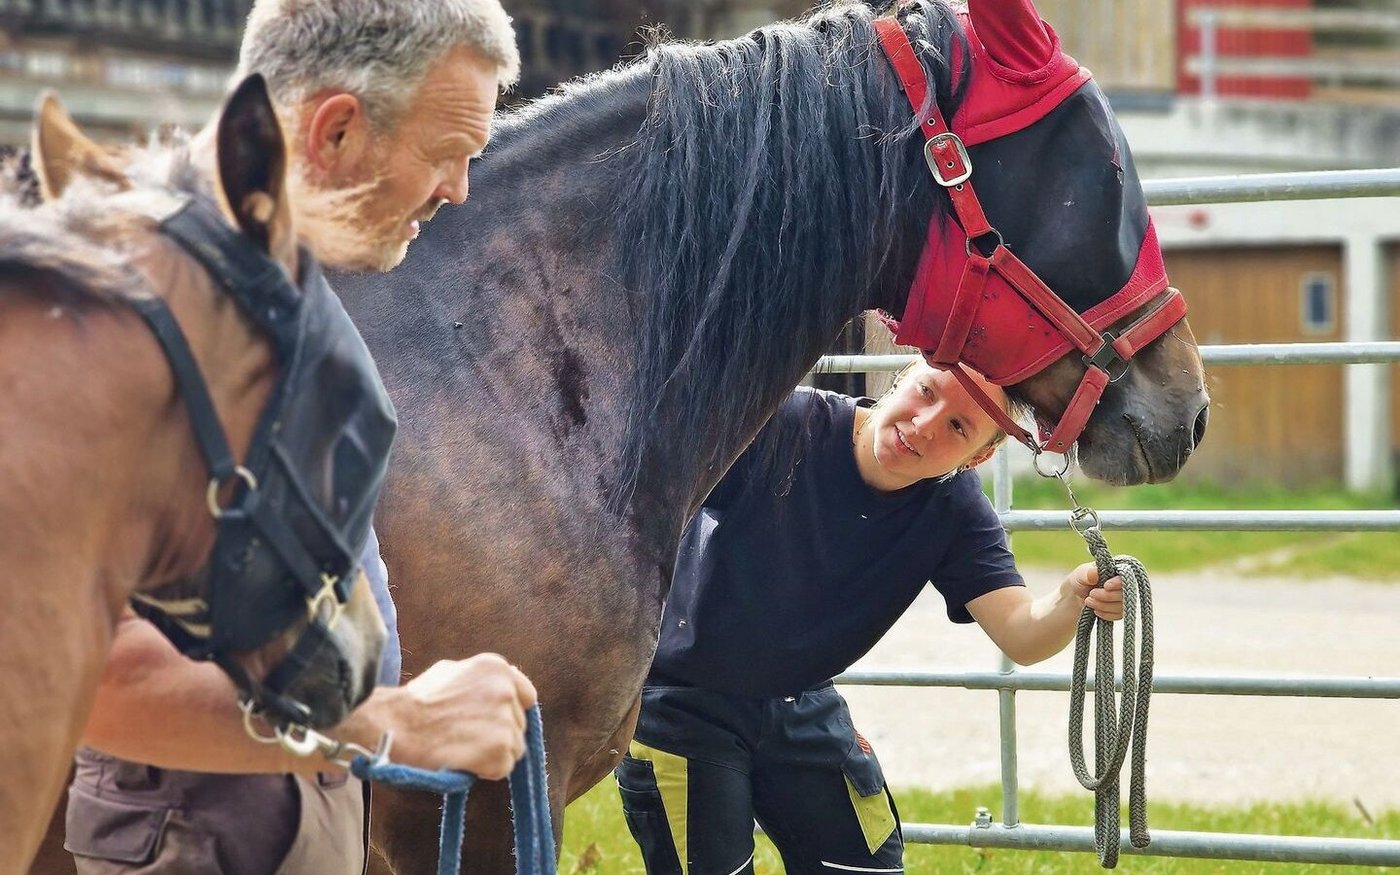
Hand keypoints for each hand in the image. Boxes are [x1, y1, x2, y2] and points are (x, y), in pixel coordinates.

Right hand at [345, 653, 537, 779]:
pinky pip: (504, 767)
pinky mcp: (500, 749)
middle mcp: (506, 691)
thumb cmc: (415, 702)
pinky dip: (486, 770)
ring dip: (493, 754)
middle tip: (467, 738)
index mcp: (496, 668)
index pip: (526, 696)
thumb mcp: (451, 671)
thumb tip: (501, 689)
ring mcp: (505, 720)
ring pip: (514, 748)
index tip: (496, 722)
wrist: (394, 726)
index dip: (511, 712)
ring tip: (462, 750)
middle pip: (518, 725)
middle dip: (498, 734)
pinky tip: (463, 761)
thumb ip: (480, 680)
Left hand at [1063, 562, 1123, 621]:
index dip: (1117, 583)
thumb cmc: (1080, 580)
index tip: (1106, 586)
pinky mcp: (1121, 609)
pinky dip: (1106, 614)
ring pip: (1122, 606)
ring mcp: (1124, 598)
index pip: (1125, 577)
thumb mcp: (1080, 574)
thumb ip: (1087, 573)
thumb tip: (1094, 573)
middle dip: (1107, 596)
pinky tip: (1096, 610)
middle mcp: (1124, 584)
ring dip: (1104, 606)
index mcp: (1117, 570)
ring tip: (1089, 601)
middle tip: (1091, 594)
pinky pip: (1119, 615)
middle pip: (1125, 594)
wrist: (1078, 595)